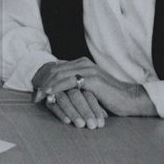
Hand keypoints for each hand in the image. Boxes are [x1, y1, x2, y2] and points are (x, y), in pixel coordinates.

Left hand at [33, 58, 156, 119]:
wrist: (130, 100)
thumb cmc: (110, 98)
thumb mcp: (89, 90)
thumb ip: (76, 86)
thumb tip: (58, 93)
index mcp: (82, 64)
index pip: (56, 67)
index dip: (44, 77)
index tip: (35, 89)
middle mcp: (83, 63)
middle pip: (54, 69)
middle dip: (41, 81)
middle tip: (34, 94)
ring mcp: (88, 70)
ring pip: (59, 74)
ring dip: (46, 85)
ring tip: (38, 96)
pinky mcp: (92, 79)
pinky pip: (68, 82)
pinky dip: (56, 89)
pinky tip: (49, 95)